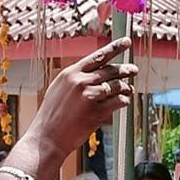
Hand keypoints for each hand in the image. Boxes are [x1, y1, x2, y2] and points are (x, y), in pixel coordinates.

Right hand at [29, 41, 138, 159]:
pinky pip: (117, 102)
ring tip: (128, 90)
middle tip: (133, 70)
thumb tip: (93, 72)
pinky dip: (123, 101)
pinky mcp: (96, 111)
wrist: (47, 138)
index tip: (126, 42)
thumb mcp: (59, 89)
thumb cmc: (52, 116)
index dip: (114, 48)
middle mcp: (79, 81)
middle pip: (109, 70)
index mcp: (70, 73)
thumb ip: (76, 79)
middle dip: (125, 70)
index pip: (97, 56)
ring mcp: (88, 96)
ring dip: (125, 88)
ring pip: (115, 86)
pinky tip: (124, 102)